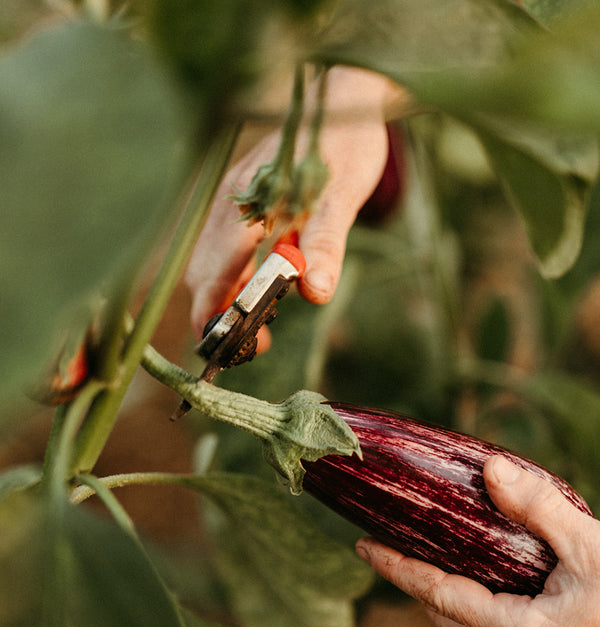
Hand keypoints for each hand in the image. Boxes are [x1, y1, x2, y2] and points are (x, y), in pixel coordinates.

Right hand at [185, 67, 406, 339]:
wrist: (344, 97)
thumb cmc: (345, 144)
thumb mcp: (343, 195)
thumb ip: (327, 242)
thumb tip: (316, 292)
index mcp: (248, 202)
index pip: (216, 268)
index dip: (213, 312)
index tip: (220, 348)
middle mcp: (230, 203)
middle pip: (205, 271)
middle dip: (219, 314)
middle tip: (256, 345)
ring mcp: (232, 202)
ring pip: (212, 262)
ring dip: (227, 299)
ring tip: (261, 330)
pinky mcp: (242, 203)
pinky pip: (225, 249)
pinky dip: (234, 278)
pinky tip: (261, 292)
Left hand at [356, 455, 599, 626]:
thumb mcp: (591, 544)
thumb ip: (539, 507)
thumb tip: (493, 469)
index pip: (439, 595)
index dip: (398, 569)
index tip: (364, 547)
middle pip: (444, 614)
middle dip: (411, 582)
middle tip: (384, 546)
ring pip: (466, 624)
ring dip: (439, 591)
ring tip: (419, 555)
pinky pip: (490, 624)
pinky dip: (468, 597)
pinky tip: (474, 570)